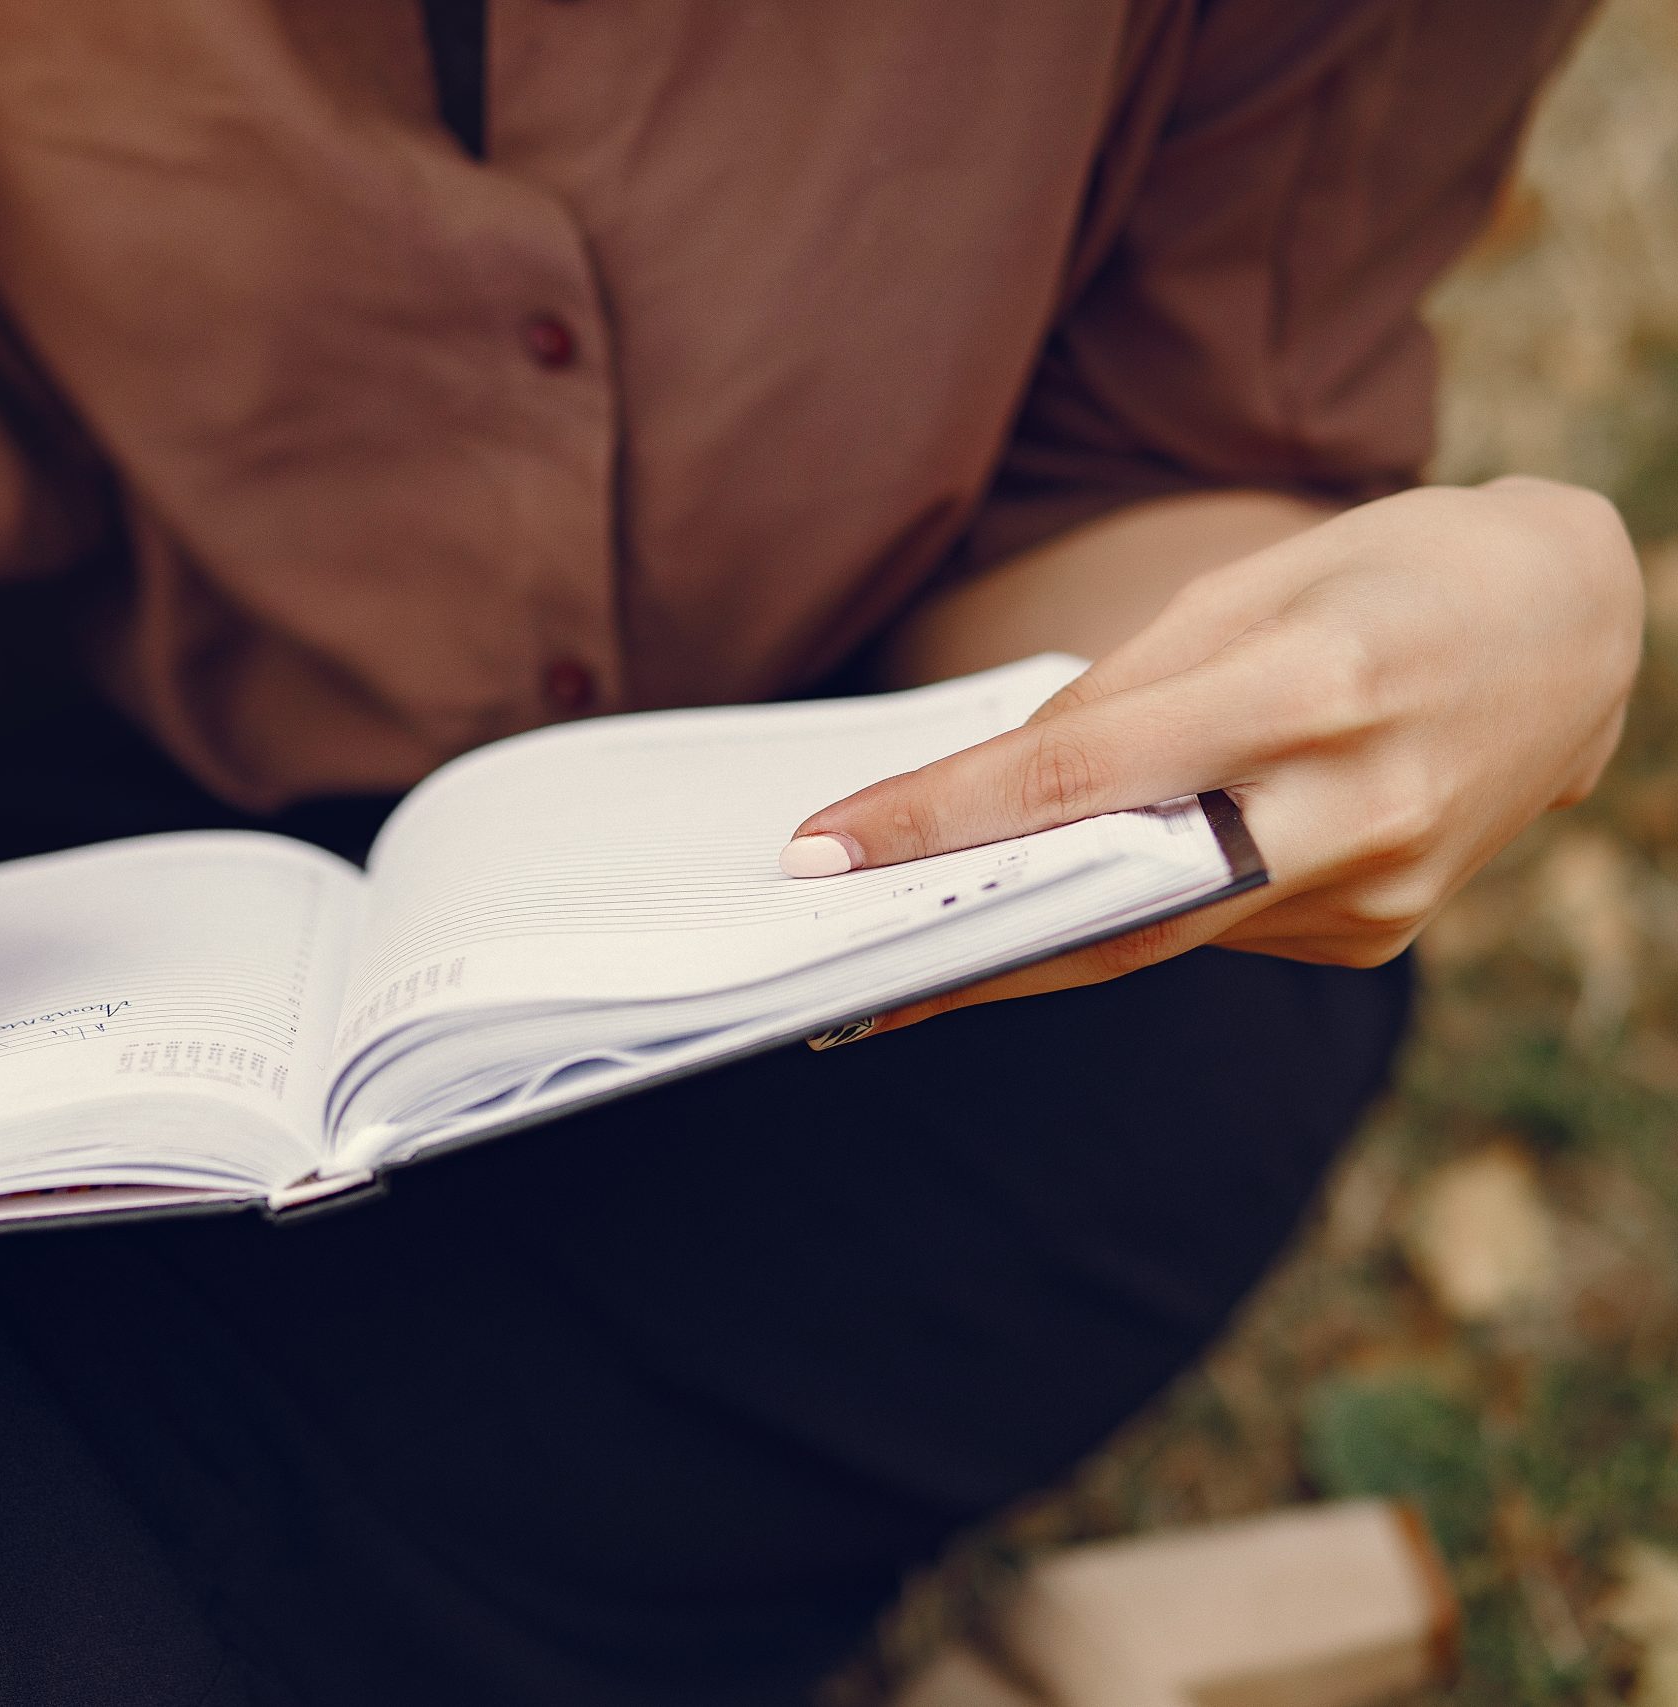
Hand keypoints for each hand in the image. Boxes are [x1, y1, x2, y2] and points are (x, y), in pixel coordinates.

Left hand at [780, 478, 1642, 1030]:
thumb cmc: (1397, 575)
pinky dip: (1139, 912)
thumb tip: (1003, 789)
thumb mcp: (1253, 588)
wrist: (1582, 627)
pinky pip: (1221, 930)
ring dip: (1037, 940)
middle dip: (967, 945)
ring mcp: (1384, 887)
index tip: (824, 851)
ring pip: (1163, 933)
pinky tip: (1079, 894)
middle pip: (1118, 908)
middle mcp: (1359, 804)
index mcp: (1315, 687)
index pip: (1081, 775)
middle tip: (841, 966)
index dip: (942, 822)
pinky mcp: (1384, 933)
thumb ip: (1124, 692)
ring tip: (915, 939)